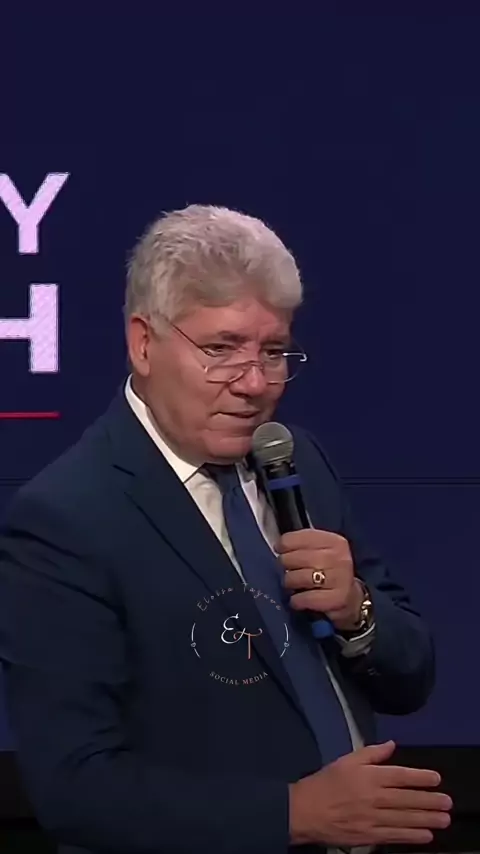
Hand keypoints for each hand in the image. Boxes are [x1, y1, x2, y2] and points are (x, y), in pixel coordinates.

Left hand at [277, 529, 363, 629]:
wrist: (351, 599)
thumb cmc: (330, 571)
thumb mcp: (323, 551)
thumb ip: (304, 544)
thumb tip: (278, 545)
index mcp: (335, 542)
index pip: (302, 537)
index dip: (285, 543)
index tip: (279, 549)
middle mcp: (339, 558)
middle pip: (296, 557)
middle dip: (285, 564)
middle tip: (287, 569)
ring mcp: (340, 579)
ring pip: (298, 578)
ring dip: (289, 583)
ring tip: (292, 584)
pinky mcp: (337, 599)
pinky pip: (305, 598)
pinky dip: (296, 600)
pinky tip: (297, 600)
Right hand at [289, 740, 452, 847]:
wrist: (306, 811)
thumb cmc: (327, 782)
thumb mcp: (346, 760)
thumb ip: (371, 753)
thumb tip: (391, 745)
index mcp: (368, 776)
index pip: (399, 776)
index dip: (419, 777)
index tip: (436, 778)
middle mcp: (373, 797)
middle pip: (406, 799)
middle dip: (429, 801)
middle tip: (447, 802)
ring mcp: (372, 819)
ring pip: (404, 819)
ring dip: (426, 819)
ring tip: (443, 819)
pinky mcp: (369, 836)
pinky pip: (394, 836)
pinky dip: (411, 836)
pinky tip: (426, 835)